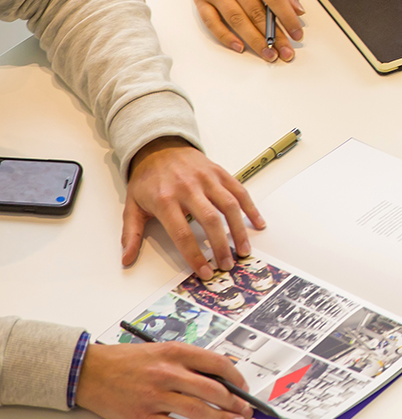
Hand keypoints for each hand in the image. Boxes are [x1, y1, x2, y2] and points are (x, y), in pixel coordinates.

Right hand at [76, 341, 251, 418]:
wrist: (90, 371)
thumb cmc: (126, 360)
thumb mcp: (162, 350)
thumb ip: (188, 362)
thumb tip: (217, 377)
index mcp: (175, 353)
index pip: (217, 364)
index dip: (236, 377)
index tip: (243, 387)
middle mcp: (168, 373)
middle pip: (213, 390)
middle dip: (234, 403)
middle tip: (244, 410)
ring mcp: (155, 396)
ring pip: (198, 410)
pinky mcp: (142, 416)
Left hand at [124, 137, 264, 279]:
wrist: (160, 146)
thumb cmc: (148, 179)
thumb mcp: (132, 206)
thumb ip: (131, 234)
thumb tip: (126, 259)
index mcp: (165, 200)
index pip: (182, 234)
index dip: (195, 256)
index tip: (205, 272)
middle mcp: (188, 188)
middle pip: (210, 220)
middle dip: (221, 246)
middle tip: (227, 265)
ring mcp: (207, 179)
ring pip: (229, 206)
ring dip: (239, 230)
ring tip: (244, 250)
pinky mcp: (220, 173)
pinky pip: (240, 191)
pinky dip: (251, 208)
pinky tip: (258, 223)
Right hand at [172, 0, 302, 60]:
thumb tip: (296, 10)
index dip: (287, 17)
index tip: (297, 32)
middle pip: (255, 12)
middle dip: (273, 35)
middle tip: (286, 51)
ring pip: (236, 20)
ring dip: (254, 41)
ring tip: (269, 54)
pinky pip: (212, 22)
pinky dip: (226, 37)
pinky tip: (240, 47)